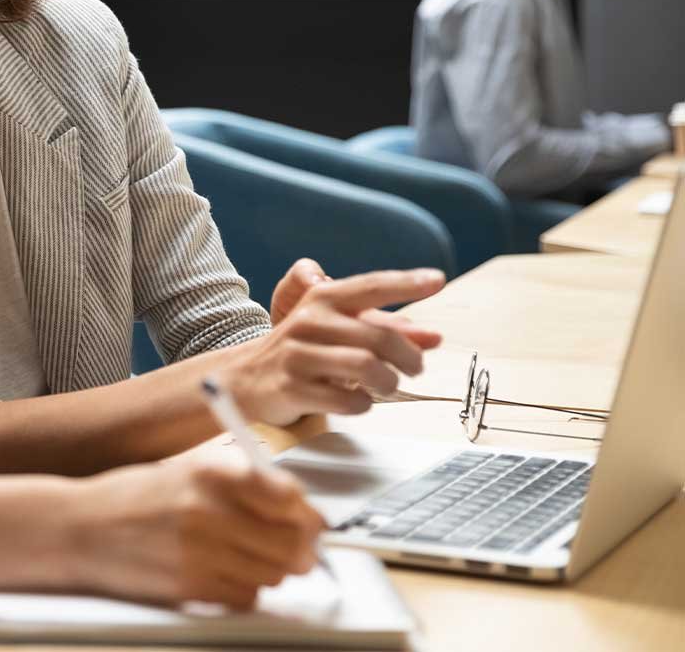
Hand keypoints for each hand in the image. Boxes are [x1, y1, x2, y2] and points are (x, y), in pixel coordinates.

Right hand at [72, 457, 322, 608]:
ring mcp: (200, 550)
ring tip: (239, 558)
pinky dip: (242, 591)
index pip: (286, 495)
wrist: (78, 529)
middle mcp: (208, 509)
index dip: (305, 514)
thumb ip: (239, 486)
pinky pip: (245, 596)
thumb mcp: (184, 473)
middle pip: (289, 541)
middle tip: (292, 552)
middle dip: (298, 550)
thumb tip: (299, 511)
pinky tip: (218, 575)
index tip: (308, 522)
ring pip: (272, 573)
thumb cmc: (132, 499)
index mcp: (210, 472)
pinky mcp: (191, 586)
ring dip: (267, 571)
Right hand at [238, 267, 444, 425]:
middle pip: (380, 336)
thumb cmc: (305, 352)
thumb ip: (387, 332)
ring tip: (387, 386)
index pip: (370, 285)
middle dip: (410, 357)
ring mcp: (298, 353)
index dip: (406, 283)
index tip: (437, 279)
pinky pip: (347, 399)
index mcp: (323, 299)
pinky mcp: (292, 386)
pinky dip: (363, 404)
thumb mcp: (341, 332)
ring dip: (388, 382)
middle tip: (416, 368)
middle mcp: (309, 320)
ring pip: (366, 366)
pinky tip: (359, 401)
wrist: (246, 378)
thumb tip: (434, 338)